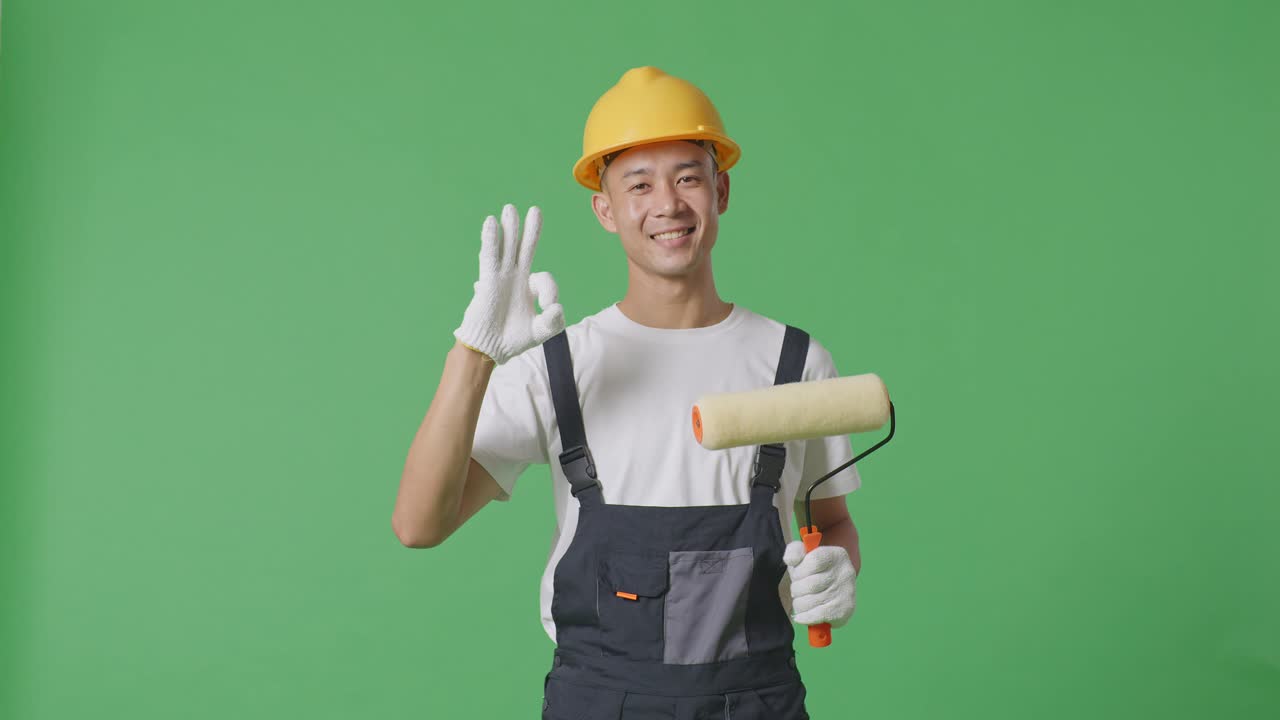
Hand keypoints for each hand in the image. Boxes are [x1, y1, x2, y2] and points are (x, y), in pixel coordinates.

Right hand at [453, 204, 564, 364]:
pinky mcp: (488, 280)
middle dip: (530, 231)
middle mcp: (515, 278)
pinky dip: (491, 239)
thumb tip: (557, 307)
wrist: (490, 348)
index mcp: (528, 288)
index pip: (544, 279)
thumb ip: (553, 322)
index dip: (550, 290)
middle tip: (535, 210)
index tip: (549, 306)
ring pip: (507, 248)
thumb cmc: (514, 340)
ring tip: (510, 209)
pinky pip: (490, 256)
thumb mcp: (541, 332)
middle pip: (524, 249)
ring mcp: (501, 277)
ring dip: (509, 228)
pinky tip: (491, 222)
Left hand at [783, 540, 856, 628]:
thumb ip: (794, 551)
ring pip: (811, 601)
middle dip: (796, 589)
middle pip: (810, 584)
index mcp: (836, 555)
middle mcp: (845, 572)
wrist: (832, 588)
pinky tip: (801, 615)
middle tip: (798, 590)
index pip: (814, 560)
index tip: (798, 574)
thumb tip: (790, 560)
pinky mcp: (845, 609)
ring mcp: (847, 592)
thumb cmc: (813, 570)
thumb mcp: (803, 555)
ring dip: (799, 604)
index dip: (800, 570)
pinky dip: (805, 617)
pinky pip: (818, 615)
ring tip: (802, 600)